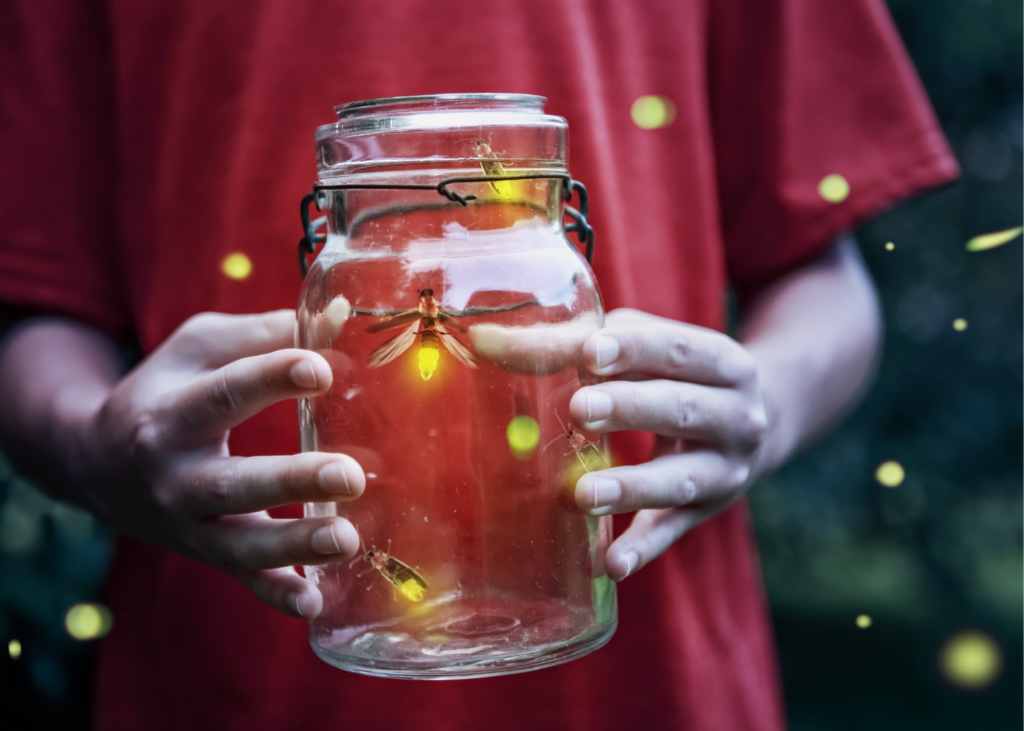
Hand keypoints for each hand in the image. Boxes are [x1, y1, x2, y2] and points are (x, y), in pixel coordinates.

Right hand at [75, 311, 364, 618]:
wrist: (95, 461)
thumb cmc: (166, 390)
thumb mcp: (199, 349)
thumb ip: (265, 334)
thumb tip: (340, 315)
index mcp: (172, 413)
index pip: (224, 394)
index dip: (272, 378)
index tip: (322, 369)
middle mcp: (173, 475)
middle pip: (232, 483)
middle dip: (292, 481)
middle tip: (351, 476)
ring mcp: (186, 523)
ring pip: (239, 542)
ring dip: (294, 545)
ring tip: (348, 538)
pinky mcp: (203, 552)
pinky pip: (240, 580)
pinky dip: (273, 594)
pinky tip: (314, 601)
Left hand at [569, 309, 767, 580]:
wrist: (753, 421)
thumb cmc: (673, 373)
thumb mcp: (643, 348)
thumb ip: (576, 342)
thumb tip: (485, 340)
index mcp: (722, 361)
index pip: (678, 349)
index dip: (635, 349)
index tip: (590, 352)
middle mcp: (737, 416)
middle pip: (683, 410)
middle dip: (631, 409)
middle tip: (579, 409)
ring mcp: (726, 470)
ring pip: (681, 479)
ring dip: (632, 488)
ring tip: (584, 494)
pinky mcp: (707, 512)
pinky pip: (672, 532)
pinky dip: (643, 549)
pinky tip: (611, 564)